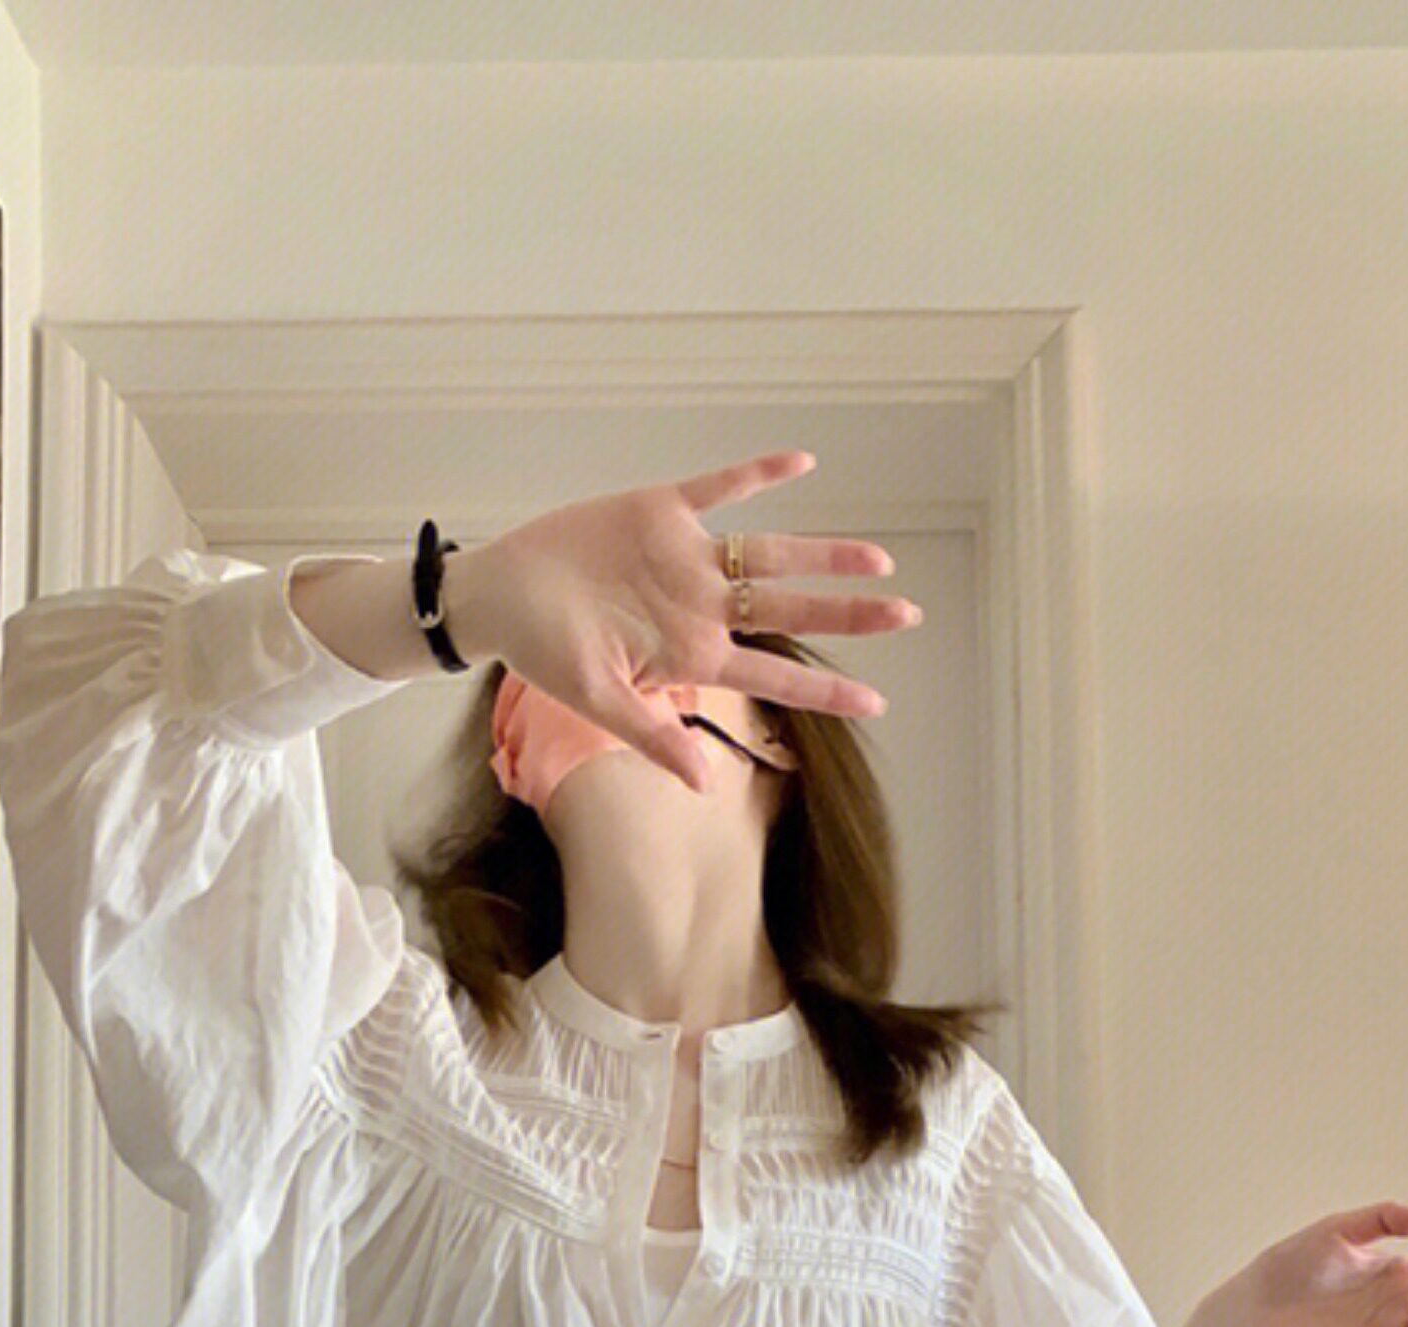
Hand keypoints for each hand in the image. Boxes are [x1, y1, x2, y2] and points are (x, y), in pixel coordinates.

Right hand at [453, 448, 921, 793]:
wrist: (500, 592)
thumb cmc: (543, 652)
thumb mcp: (596, 702)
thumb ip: (652, 736)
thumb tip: (701, 783)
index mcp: (692, 654)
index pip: (774, 677)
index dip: (826, 690)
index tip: (876, 703)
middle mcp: (701, 607)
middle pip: (789, 611)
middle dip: (847, 614)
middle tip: (907, 616)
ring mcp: (686, 559)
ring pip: (770, 554)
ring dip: (822, 554)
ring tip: (878, 560)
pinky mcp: (661, 511)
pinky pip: (720, 488)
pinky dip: (758, 474)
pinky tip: (803, 462)